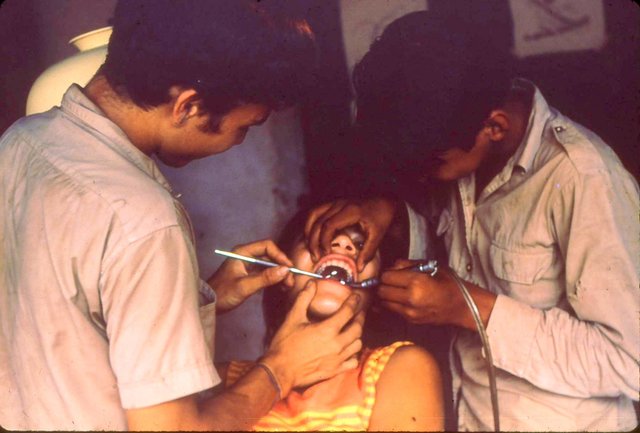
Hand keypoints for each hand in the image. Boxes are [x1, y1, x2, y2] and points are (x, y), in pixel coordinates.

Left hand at [208, 239, 294, 312]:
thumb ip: (265, 278)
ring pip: (269, 265)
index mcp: (242, 252)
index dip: (280, 255)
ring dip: (279, 274)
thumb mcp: (244, 286)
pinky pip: (266, 274)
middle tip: (291, 280)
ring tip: (288, 285)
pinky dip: (274, 279)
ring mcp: (248, 266)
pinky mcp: (249, 275)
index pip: (267, 246)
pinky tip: (281, 287)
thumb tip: (286, 270)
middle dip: (282, 267)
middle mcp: (246, 256)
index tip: (289, 268)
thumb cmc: (223, 293)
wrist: (208, 305)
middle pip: (270, 256)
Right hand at [261, 280, 364, 393]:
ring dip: (357, 335)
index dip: (354, 302)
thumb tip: (311, 283)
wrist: (280, 370)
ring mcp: (338, 359)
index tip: (356, 296)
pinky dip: (354, 354)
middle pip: (357, 328)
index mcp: (327, 330)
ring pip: (358, 344)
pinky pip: (353, 361)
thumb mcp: (293, 318)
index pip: (348, 311)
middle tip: (358, 311)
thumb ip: (304, 298)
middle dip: (360, 317)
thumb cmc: (285, 344)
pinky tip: (348, 349)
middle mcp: (337, 344)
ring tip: (353, 329)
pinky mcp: (335, 371)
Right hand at [304, 197, 397, 271]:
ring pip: (313, 215)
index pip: (329, 225)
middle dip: (313, 241)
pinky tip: (312, 237)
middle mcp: (340, 204)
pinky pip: (316, 212)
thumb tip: (359, 268)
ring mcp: (335, 202)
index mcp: (350, 211)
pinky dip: (311, 225)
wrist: (384, 201)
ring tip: (311, 248)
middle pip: (318, 221)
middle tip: (315, 257)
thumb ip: (368, 252)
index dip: (324, 240)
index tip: (326, 254)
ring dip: (308, 231)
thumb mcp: (378, 235)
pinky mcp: (333, 204)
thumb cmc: (382, 216)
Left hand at [378, 259, 496, 329]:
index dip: (386, 273)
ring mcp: (410, 312)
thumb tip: (391, 266)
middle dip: (382, 285)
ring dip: (385, 296)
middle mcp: (411, 299)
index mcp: (416, 282)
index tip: (391, 272)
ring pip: (384, 303)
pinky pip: (393, 310)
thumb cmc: (448, 283)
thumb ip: (408, 264)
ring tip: (394, 290)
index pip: (386, 277)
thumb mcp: (431, 266)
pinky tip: (400, 298)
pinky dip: (392, 304)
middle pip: (381, 291)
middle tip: (390, 281)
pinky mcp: (411, 320)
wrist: (462, 306)